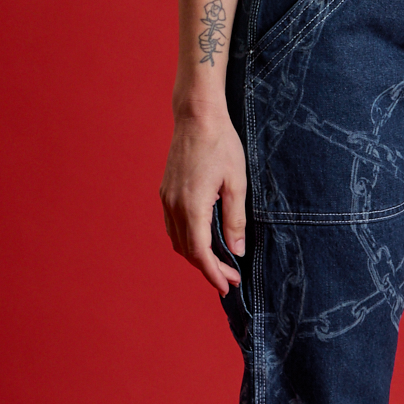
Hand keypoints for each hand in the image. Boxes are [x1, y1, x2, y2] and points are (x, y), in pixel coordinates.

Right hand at [159, 107, 245, 294]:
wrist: (197, 117)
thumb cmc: (221, 145)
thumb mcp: (237, 183)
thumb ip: (235, 220)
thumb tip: (237, 251)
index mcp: (192, 206)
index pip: (200, 252)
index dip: (213, 273)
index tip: (228, 286)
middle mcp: (174, 205)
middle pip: (187, 251)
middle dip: (208, 268)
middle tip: (231, 277)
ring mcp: (167, 198)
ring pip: (177, 240)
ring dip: (196, 256)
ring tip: (219, 263)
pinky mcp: (166, 192)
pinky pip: (173, 225)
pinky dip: (187, 240)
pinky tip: (204, 240)